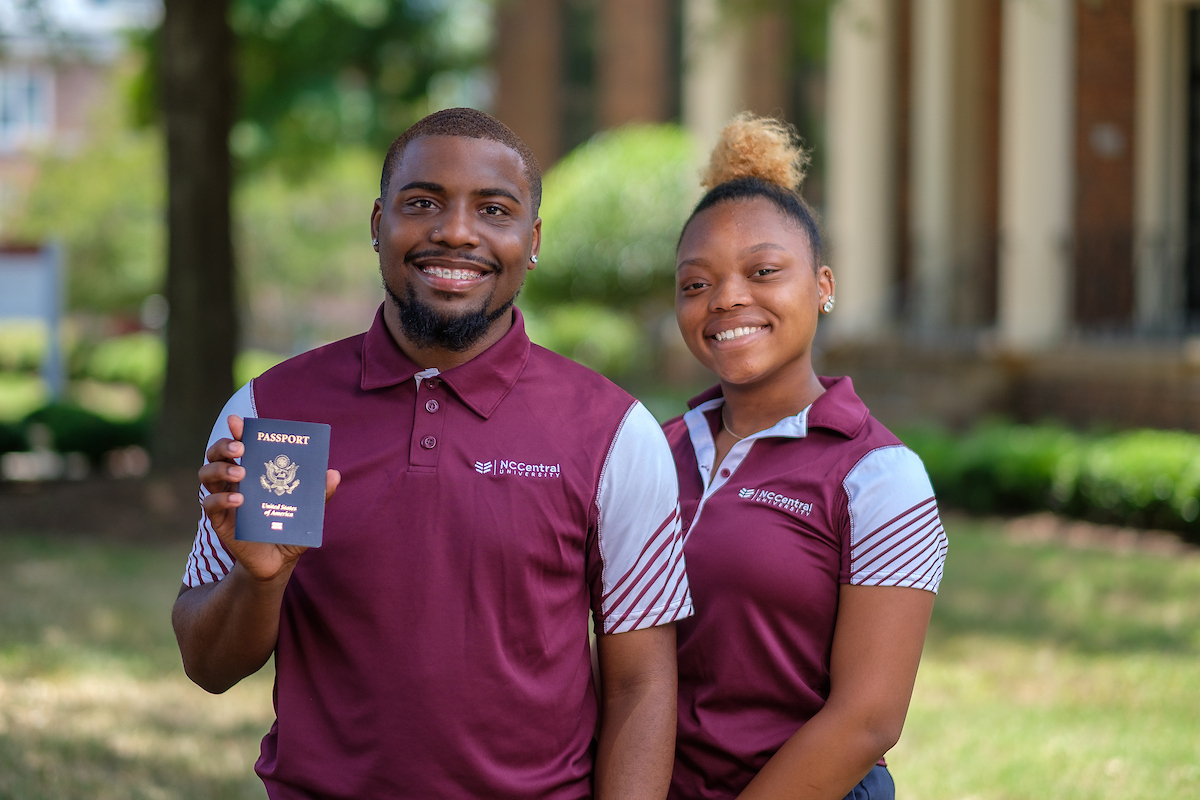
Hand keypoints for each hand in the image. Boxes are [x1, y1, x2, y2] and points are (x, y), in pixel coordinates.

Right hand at [199, 414, 340, 582]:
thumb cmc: (290, 529)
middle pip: (215, 454)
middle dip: (224, 445)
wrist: (278, 562)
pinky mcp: (219, 521)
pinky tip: (239, 499)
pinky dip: (222, 498)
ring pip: (206, 474)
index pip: (239, 445)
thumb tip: (334, 474)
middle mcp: (233, 481)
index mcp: (253, 471)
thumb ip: (319, 494)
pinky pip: (210, 504)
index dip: (236, 431)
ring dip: (221, 468)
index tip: (238, 421)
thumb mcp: (307, 511)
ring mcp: (224, 499)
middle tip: (240, 448)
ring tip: (241, 472)